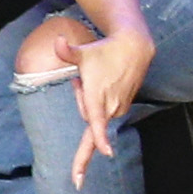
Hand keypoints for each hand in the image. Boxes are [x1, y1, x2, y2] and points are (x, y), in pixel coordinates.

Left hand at [61, 25, 152, 188]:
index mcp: (97, 97)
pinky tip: (104, 83)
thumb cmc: (105, 50)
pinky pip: (104, 111)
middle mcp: (110, 106)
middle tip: (79, 78)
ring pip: (95, 115)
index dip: (101, 140)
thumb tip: (57, 40)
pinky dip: (100, 101)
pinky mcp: (124, 107)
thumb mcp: (83, 52)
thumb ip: (67, 51)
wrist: (135, 47)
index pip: (98, 123)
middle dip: (80, 100)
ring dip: (90, 100)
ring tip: (96, 78)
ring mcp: (119, 107)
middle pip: (86, 117)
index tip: (107, 153)